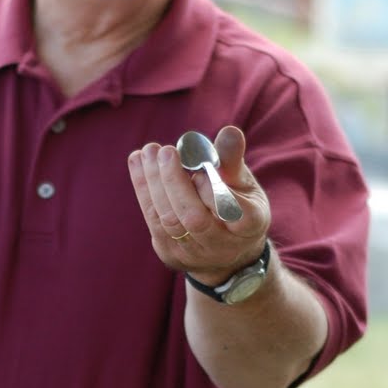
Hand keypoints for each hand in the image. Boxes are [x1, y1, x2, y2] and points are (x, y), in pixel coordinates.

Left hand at [127, 125, 269, 282]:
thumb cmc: (238, 204)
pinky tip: (138, 160)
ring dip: (154, 182)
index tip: (202, 171)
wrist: (225, 251)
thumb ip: (233, 160)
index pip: (235, 214)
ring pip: (169, 220)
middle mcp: (222, 246)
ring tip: (149, 151)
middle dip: (176, 183)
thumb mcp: (244, 183)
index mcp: (249, 227)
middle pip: (195, 219)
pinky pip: (152, 219)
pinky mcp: (170, 253)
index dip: (216, 193)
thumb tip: (229, 132)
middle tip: (167, 152)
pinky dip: (143, 188)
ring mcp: (194, 254)